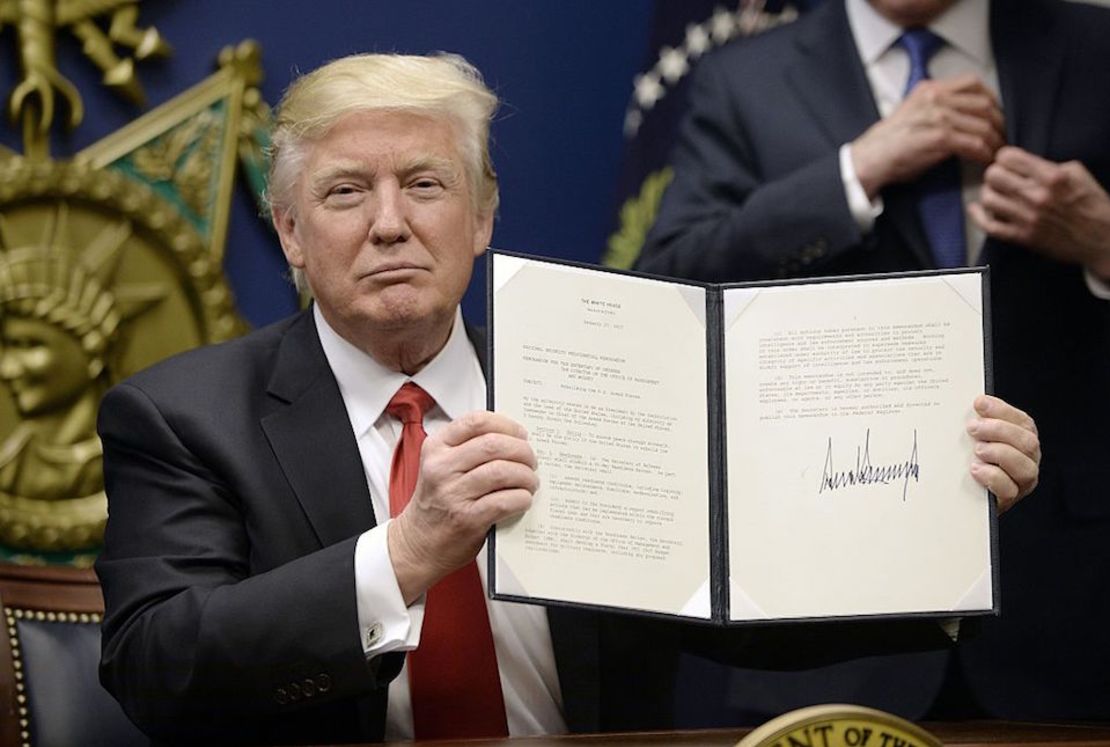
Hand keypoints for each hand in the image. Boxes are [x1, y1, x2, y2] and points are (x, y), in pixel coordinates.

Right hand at [388, 411, 537, 603]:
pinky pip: (504, 501)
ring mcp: (453, 493)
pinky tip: (523, 499)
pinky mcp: (467, 519)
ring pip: (503, 471)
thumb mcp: (440, 466)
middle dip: (522, 451)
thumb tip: (514, 439)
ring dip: (525, 476)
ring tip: (530, 482)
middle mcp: (441, 468)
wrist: (417, 543)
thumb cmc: (436, 503)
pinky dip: (521, 498)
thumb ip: (468, 449)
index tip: (520, 434)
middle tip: (531, 460)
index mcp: (436, 448)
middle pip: (494, 444)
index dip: (507, 425)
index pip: (476, 421)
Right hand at [851, 74, 1004, 198]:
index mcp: (929, 89)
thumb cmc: (889, 144)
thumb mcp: (912, 112)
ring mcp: (938, 117)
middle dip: (998, 122)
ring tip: (995, 153)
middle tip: (1001, 137)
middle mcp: (935, 98)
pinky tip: (984, 161)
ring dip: (994, 141)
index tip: (995, 114)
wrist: (870, 160)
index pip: (972, 82)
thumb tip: (963, 115)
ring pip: (983, 124)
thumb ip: (935, 107)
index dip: (991, 98)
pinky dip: (984, 154)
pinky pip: (975, 143)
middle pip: (984, 103)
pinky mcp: (940, 138)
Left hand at [967, 394, 1039, 512]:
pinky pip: (1009, 489)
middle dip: (1000, 430)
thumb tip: (973, 404)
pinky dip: (992, 476)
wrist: (963, 493)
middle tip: (973, 428)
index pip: (1023, 422)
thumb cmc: (970, 460)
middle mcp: (1028, 460)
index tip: (980, 403)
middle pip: (1028, 442)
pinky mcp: (1009, 498)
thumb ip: (979, 423)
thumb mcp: (975, 437)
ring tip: (977, 450)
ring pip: (1025, 467)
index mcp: (1022, 440)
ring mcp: (1021, 481)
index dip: (1002, 410)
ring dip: (999, 453)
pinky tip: (975, 469)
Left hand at [969, 146, 1109, 277]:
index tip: (1007, 162)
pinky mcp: (1022, 237)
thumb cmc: (1090, 203)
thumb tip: (1021, 163)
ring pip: (987, 198)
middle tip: (1000, 178)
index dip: (1004, 157)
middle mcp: (1036, 196)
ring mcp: (1027, 218)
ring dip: (989, 193)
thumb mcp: (1076, 173)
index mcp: (1051, 176)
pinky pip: (988, 226)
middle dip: (994, 174)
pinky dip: (978, 216)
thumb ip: (1047, 165)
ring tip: (996, 193)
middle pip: (992, 176)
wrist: (1101, 238)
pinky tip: (976, 208)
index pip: (1007, 157)